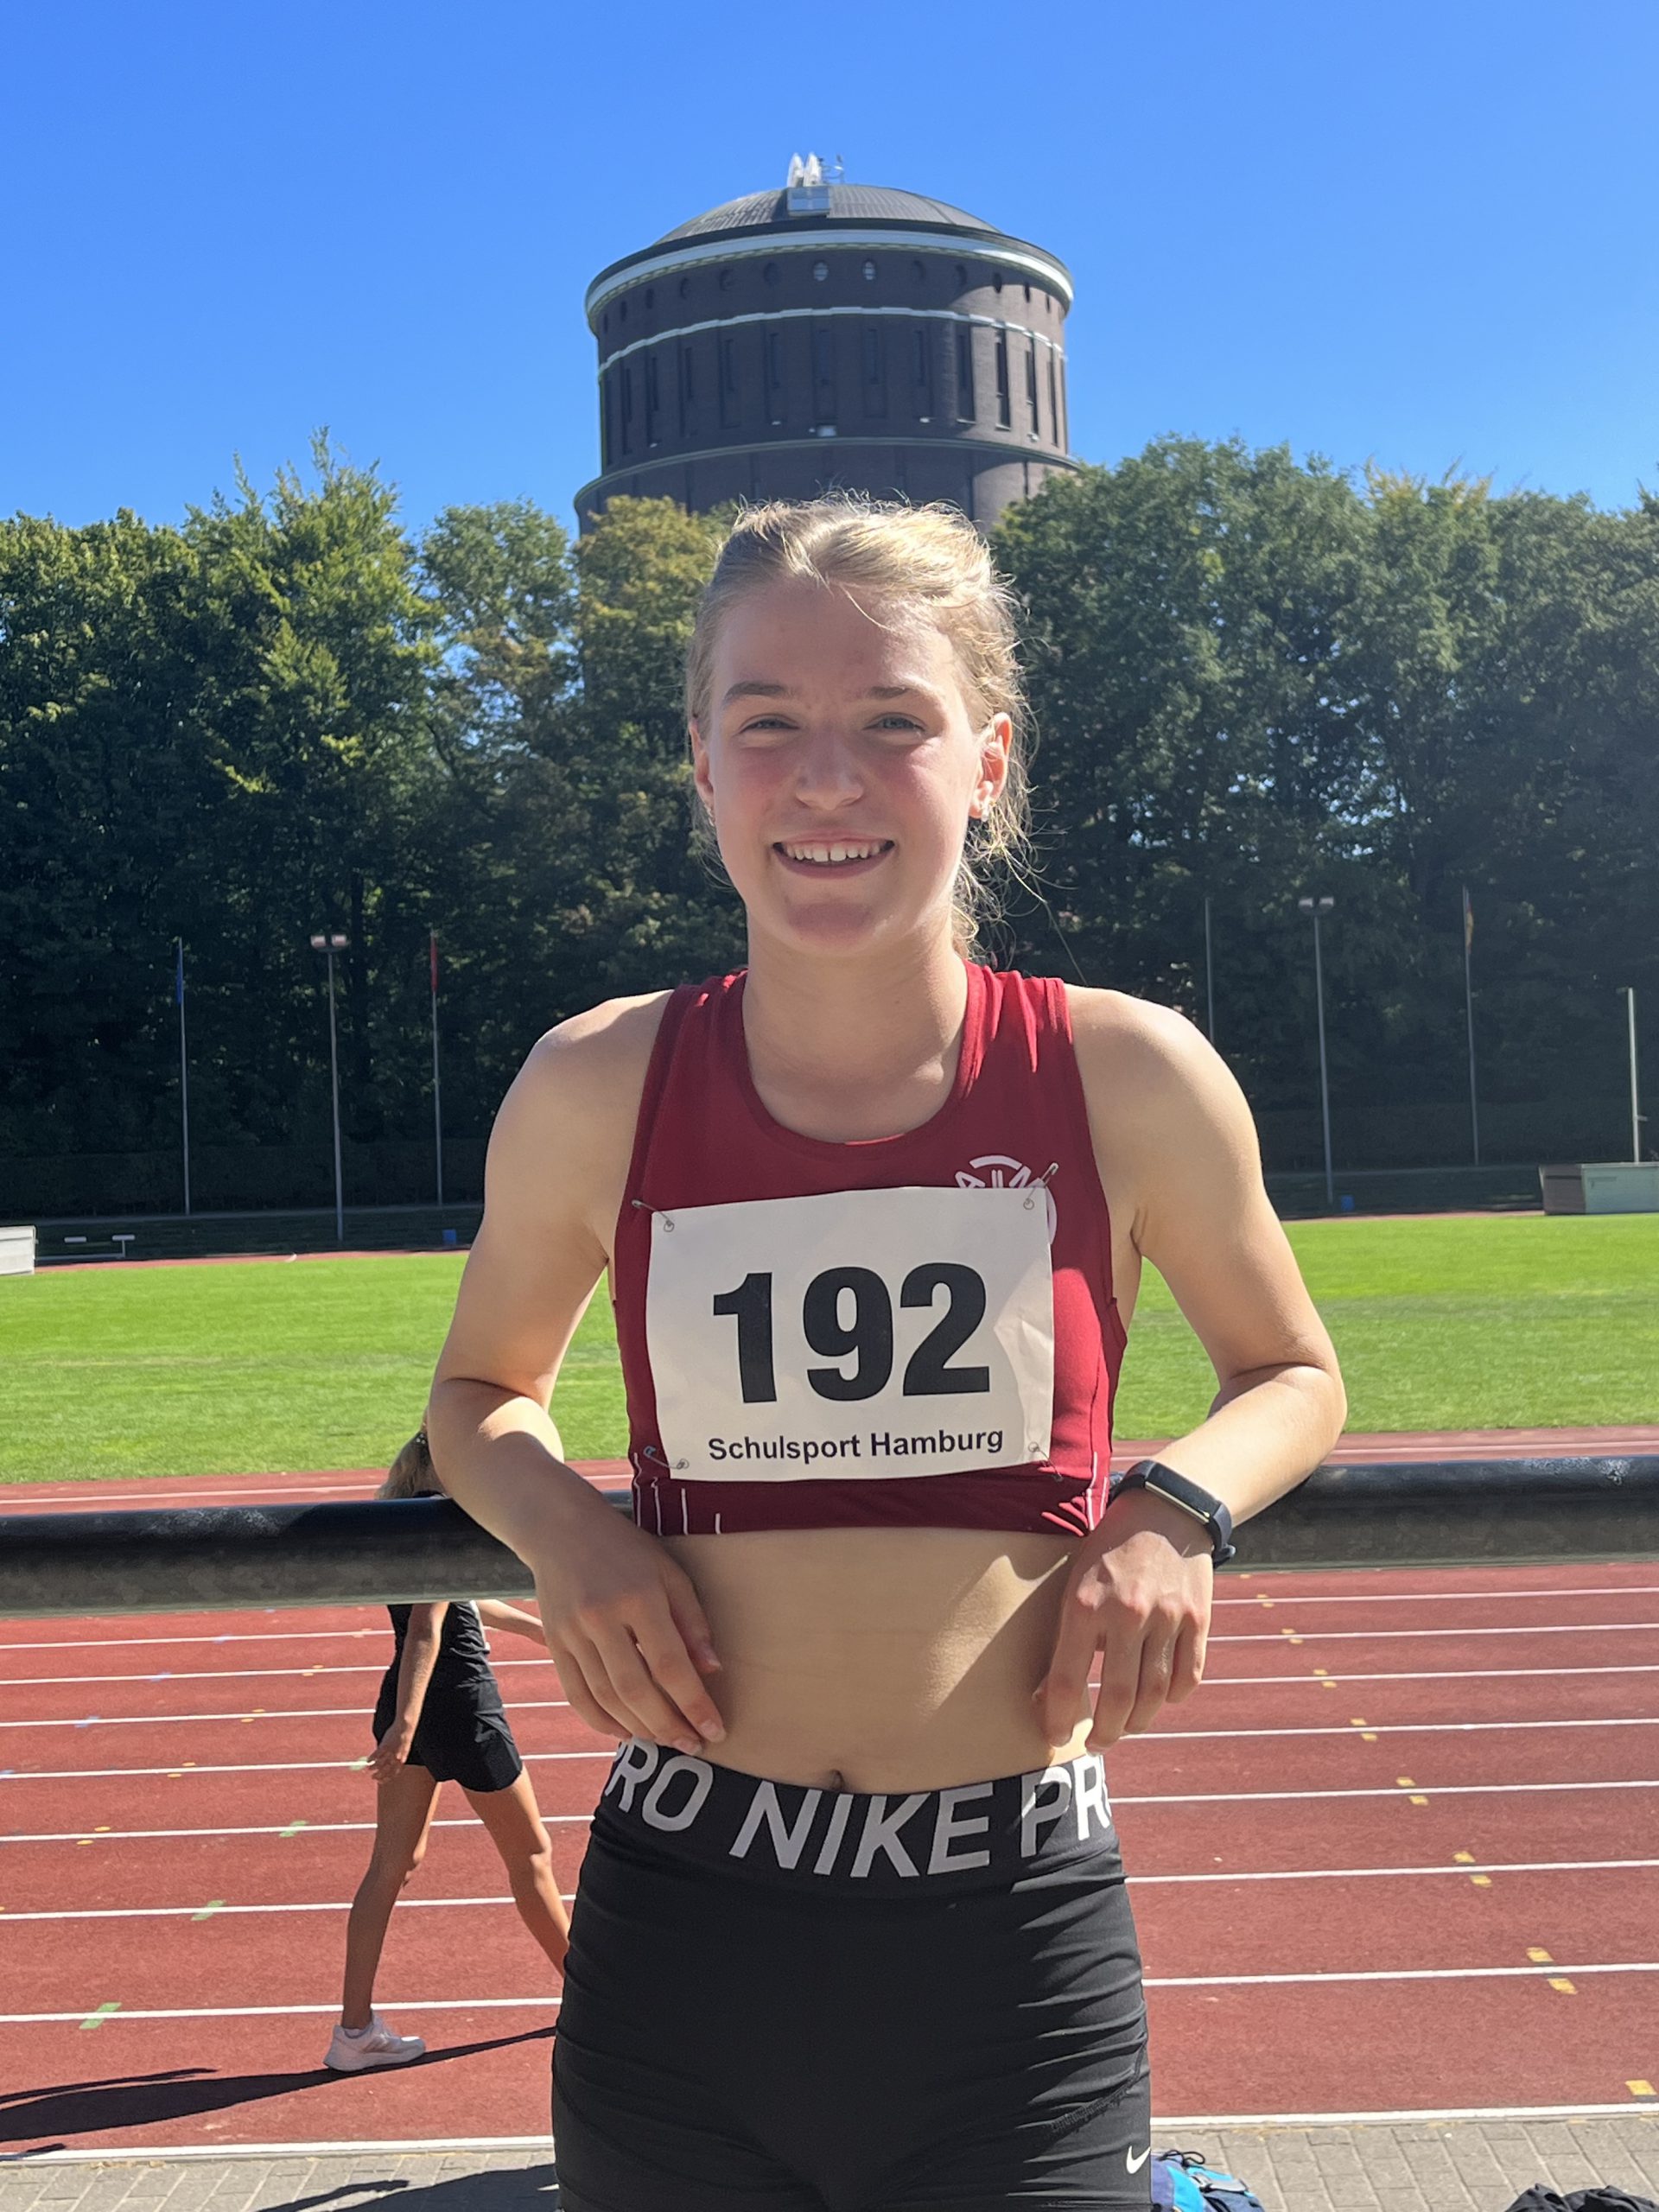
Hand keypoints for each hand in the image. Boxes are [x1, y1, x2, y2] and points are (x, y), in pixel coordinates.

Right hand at [368, 1726, 415, 1783]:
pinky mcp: (384, 1746)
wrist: (405, 1727)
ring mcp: (390, 1752)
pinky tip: (368, 1760)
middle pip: (385, 1771)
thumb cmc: (403, 1738)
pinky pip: (375, 1755)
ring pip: (378, 1764)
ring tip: (368, 1769)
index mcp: (402, 1760)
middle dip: (378, 1776)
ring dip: (372, 1768)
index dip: (386, 1779)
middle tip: (372, 1777)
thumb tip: (387, 1765)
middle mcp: (396, 1758)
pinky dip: (370, 1758)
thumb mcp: (401, 1750)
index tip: (380, 1781)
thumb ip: (395, 1758)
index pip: (393, 1774)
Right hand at [526, 1483, 723, 1755]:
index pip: (670, 1665)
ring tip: (666, 1740)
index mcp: (639, 1597)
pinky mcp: (552, 1642)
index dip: (694, 1704)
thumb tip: (712, 1670)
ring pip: (606, 1697)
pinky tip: (626, 1731)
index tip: (715, 1730)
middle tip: (693, 1744)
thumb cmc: (626, 1548)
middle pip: (636, 1689)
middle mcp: (602, 1619)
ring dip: (639, 1727)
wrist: (560, 1528)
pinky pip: (576, 1694)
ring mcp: (572, 1633)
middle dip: (668, 1725)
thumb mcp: (670, 1571)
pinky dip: (601, 1721)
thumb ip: (692, 1620)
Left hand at [1036, 1490, 1213, 1748]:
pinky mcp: (1198, 1620)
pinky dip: (1174, 1697)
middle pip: (1116, 1697)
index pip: (1067, 1679)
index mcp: (1085, 1604)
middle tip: (1096, 1743)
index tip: (1054, 1735)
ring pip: (1154, 1694)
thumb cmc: (1109, 1548)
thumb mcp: (1075, 1580)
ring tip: (1125, 1728)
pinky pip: (1188, 1675)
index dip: (1058, 1717)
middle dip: (1104, 1732)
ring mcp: (1167, 1618)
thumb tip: (1051, 1692)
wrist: (1166, 1509)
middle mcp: (1127, 1614)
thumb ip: (1067, 1632)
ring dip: (1138, 1721)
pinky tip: (1160, 1701)